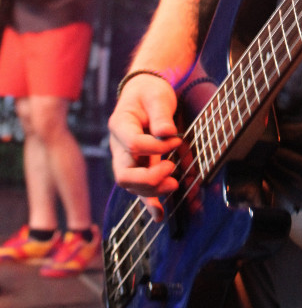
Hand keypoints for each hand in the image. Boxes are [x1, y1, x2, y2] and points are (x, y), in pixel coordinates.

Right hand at [108, 74, 182, 220]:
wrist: (145, 92)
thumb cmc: (150, 92)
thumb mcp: (157, 96)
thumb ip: (161, 115)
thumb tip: (167, 134)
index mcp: (120, 125)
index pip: (133, 144)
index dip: (156, 147)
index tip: (176, 140)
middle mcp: (118, 146)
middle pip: (124, 174)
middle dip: (148, 178)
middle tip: (170, 168)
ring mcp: (126, 159)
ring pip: (131, 185)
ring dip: (152, 190)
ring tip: (174, 184)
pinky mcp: (137, 166)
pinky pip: (139, 188)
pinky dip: (149, 203)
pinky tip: (160, 215)